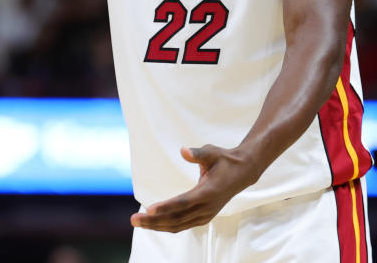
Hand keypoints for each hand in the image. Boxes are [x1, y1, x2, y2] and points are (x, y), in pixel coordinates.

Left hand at [130, 145, 258, 232]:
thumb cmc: (224, 159)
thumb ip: (198, 154)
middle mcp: (207, 207)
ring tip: (138, 222)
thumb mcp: (212, 152)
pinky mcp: (204, 217)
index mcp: (208, 192)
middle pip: (176, 218)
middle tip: (133, 219)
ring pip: (178, 225)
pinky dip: (166, 226)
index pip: (183, 202)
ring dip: (157, 225)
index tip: (149, 209)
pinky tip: (153, 224)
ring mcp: (206, 214)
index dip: (166, 207)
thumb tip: (183, 151)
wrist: (242, 172)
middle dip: (154, 220)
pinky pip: (182, 225)